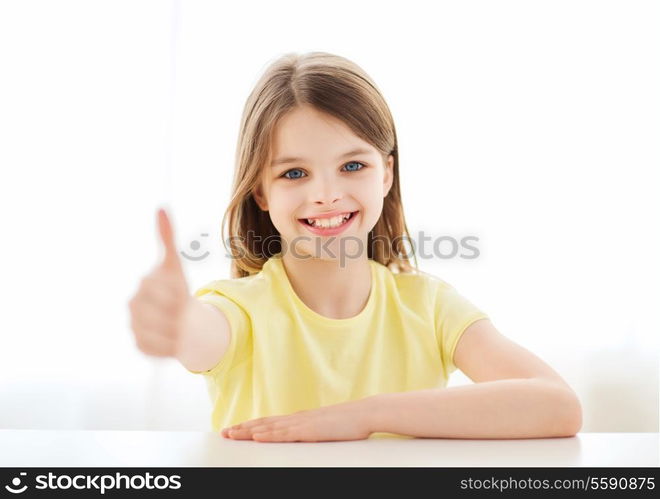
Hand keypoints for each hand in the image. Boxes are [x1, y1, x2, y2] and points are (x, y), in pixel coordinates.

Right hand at [128, 208, 189, 356]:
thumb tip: (160, 207)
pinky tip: (176, 339)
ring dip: (180, 331)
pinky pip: (161, 350)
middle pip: (168, 314)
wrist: (175, 316)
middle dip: (182, 313)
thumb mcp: (174, 264)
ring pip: (165, 334)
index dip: (181, 294)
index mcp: (143, 285)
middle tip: (185, 312)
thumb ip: (167, 237)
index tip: (184, 293)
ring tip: (183, 325)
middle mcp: (133, 307)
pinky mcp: (140, 346)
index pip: (167, 292)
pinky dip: (173, 347)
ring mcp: (134, 327)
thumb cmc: (175, 288)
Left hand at [220, 398, 375, 442]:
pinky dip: (270, 435)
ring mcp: (303, 424)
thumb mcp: (324, 427)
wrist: (365, 413)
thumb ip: (311, 430)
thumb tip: (302, 435)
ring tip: (233, 434)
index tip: (235, 429)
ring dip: (249, 431)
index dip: (251, 425)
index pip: (270, 422)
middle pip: (264, 423)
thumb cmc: (348, 422)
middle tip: (224, 432)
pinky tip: (258, 436)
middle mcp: (297, 419)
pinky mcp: (310, 431)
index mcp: (300, 419)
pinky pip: (286, 434)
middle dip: (243, 428)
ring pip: (270, 428)